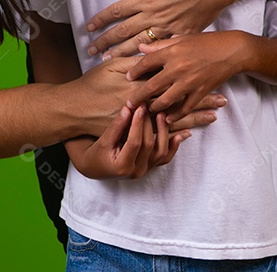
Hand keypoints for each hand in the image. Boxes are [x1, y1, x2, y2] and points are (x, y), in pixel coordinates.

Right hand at [66, 105, 188, 179]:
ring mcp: (145, 170)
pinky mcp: (150, 167)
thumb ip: (116, 126)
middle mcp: (136, 172)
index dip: (138, 124)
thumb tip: (128, 108)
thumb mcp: (103, 140)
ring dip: (164, 132)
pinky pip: (165, 157)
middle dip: (150, 123)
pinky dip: (174, 146)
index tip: (139, 106)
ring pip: (161, 151)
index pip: (134, 142)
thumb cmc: (96, 152)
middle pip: (149, 145)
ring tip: (163, 114)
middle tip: (150, 104)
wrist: (95, 167)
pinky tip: (181, 133)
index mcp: (122, 166)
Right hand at [71, 55, 226, 137]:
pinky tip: (191, 133)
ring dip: (195, 116)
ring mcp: (140, 118)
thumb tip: (152, 50)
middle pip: (178, 97)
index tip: (211, 75)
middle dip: (201, 98)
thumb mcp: (112, 65)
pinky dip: (177, 132)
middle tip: (222, 99)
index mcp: (140, 80)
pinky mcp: (134, 131)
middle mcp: (143, 100)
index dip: (192, 76)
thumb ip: (134, 59)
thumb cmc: (92, 85)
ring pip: (174, 117)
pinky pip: (160, 133)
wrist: (74, 109)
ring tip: (215, 116)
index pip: (172, 77)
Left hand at [85, 0, 236, 56]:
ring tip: (109, 60)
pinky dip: (152, 57)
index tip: (88, 28)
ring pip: (139, 43)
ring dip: (122, 52)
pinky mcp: (184, 34)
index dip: (101, 20)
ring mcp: (169, 27)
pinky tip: (143, 64)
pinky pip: (163, 48)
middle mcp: (154, 15)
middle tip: (91, 50)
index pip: (117, 10)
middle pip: (123, 30)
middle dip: (105, 41)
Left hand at [125, 32, 249, 122]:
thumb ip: (161, 46)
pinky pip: (184, 108)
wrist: (232, 51)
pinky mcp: (201, 92)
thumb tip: (140, 48)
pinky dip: (175, 115)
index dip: (134, 71)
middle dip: (138, 97)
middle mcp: (178, 68)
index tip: (127, 78)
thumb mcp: (182, 38)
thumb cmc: (207, 42)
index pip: (146, 63)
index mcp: (172, 52)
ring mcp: (190, 82)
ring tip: (147, 111)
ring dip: (154, 108)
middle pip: (151, 86)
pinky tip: (167, 119)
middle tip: (128, 104)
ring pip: (166, 101)